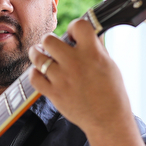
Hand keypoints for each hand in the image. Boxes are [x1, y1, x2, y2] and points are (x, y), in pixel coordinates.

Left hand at [28, 18, 131, 134]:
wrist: (108, 120)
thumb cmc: (112, 93)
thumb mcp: (110, 65)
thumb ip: (96, 48)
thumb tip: (86, 34)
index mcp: (93, 54)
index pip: (78, 25)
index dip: (73, 27)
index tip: (73, 35)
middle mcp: (75, 63)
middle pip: (49, 39)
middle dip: (49, 41)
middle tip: (52, 46)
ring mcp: (62, 79)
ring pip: (37, 56)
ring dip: (37, 54)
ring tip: (40, 55)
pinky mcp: (54, 93)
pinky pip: (34, 77)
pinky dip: (35, 73)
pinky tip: (41, 72)